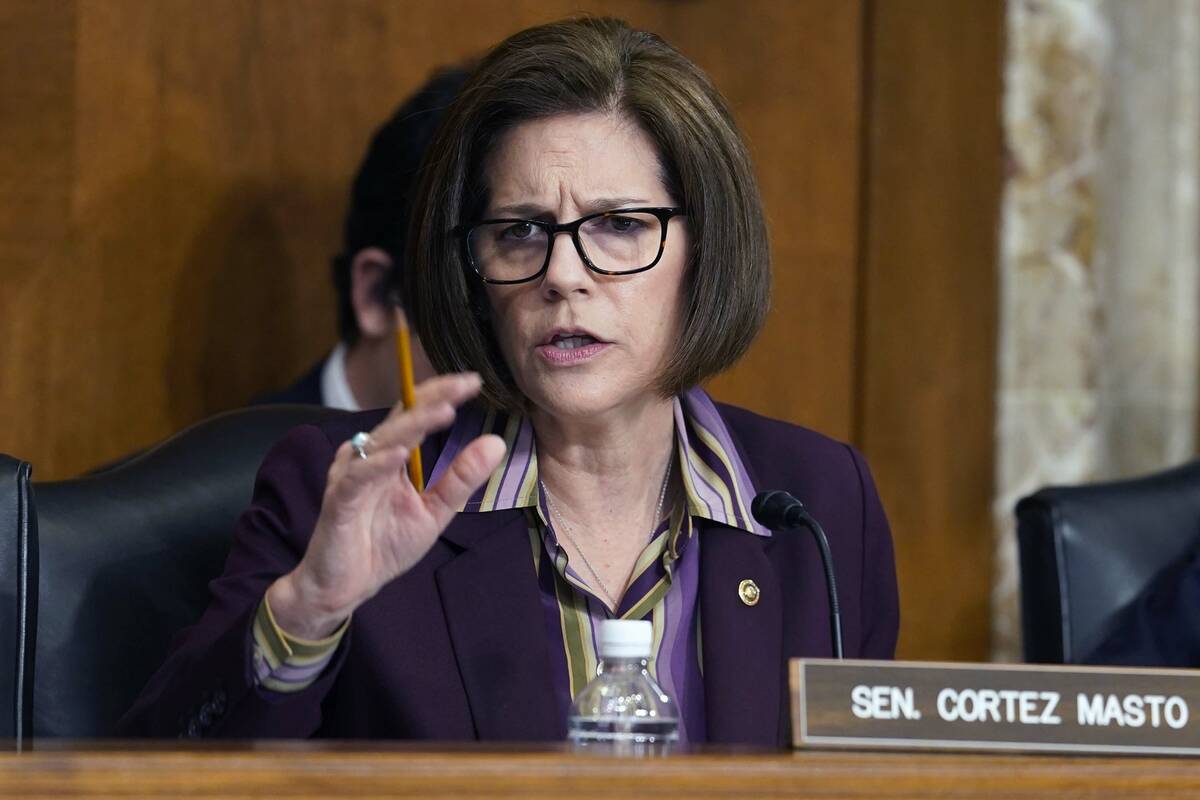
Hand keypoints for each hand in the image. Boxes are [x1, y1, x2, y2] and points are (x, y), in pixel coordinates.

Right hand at [267, 372, 505, 637]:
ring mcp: (351, 475)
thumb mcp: (434, 510)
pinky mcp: (338, 501)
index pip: (417, 413)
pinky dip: (379, 464)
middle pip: (402, 417)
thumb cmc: (384, 544)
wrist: (346, 586)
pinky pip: (358, 477)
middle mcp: (368, 455)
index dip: (443, 394)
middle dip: (434, 398)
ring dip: (413, 424)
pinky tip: (402, 454)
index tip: (474, 380)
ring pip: (383, 440)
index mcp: (391, 454)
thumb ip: (461, 478)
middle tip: (465, 384)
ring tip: (444, 411)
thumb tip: (496, 442)